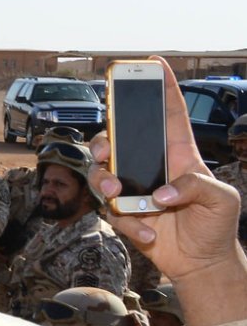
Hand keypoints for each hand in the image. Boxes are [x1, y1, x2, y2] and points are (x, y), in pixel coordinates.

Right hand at [87, 57, 246, 325]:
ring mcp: (134, 189)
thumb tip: (163, 191)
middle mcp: (152, 167)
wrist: (202, 262)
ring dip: (105, 184)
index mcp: (179, 155)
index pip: (169, 115)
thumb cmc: (216, 225)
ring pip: (103, 174)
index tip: (153, 63)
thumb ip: (196, 186)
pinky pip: (111, 212)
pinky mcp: (124, 214)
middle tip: (106, 152)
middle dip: (105, 140)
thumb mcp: (222, 200)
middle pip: (118, 140)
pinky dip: (127, 225)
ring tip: (119, 198)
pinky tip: (149, 235)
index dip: (162, 87)